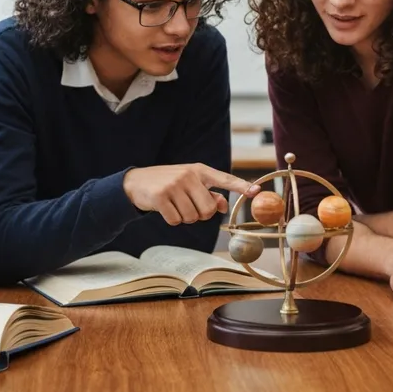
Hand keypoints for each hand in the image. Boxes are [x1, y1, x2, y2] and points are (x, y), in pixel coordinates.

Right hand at [123, 164, 260, 226]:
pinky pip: (176, 220)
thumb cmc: (168, 184)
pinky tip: (164, 209)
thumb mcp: (190, 184)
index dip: (241, 186)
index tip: (256, 191)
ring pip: (193, 217)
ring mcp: (174, 185)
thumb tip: (224, 206)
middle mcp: (189, 176)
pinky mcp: (161, 197)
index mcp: (200, 170)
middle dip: (201, 214)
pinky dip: (172, 220)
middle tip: (188, 206)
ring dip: (185, 217)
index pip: (225, 179)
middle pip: (208, 210)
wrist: (136, 182)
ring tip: (174, 205)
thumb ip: (208, 193)